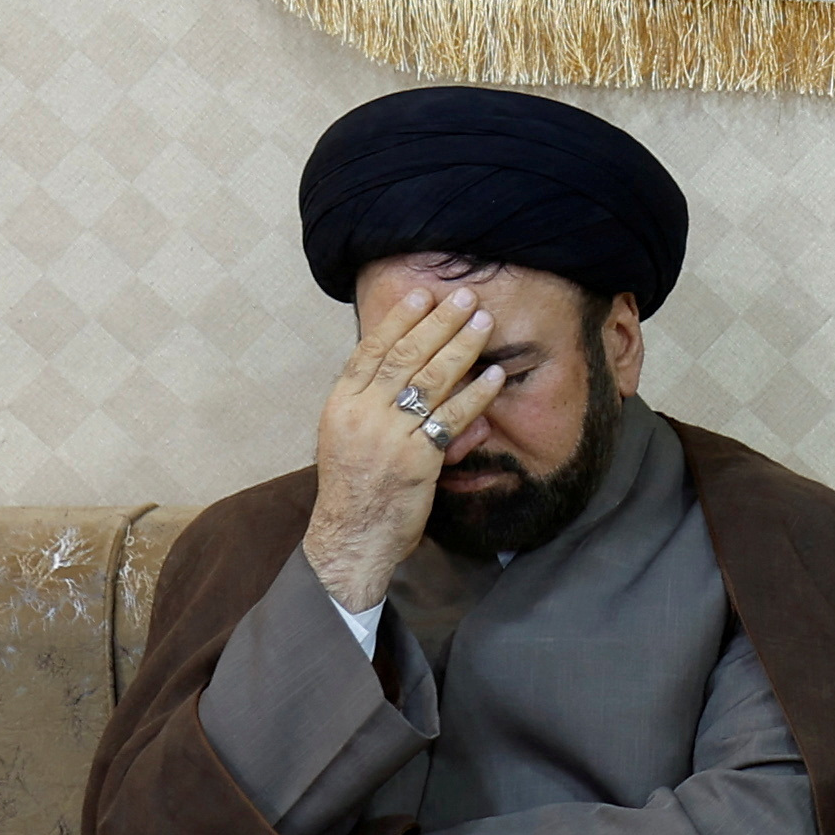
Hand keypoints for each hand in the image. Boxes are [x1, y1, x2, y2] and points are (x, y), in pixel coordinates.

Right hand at [304, 282, 512, 612]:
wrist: (350, 538)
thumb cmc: (356, 489)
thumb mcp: (353, 441)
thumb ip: (383, 410)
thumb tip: (423, 382)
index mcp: (340, 405)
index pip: (370, 351)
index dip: (398, 321)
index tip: (421, 295)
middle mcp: (361, 414)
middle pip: (404, 357)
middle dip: (437, 323)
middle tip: (464, 297)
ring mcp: (388, 436)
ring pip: (430, 380)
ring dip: (462, 347)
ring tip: (484, 322)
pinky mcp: (416, 460)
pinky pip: (451, 418)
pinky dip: (475, 394)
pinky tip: (494, 376)